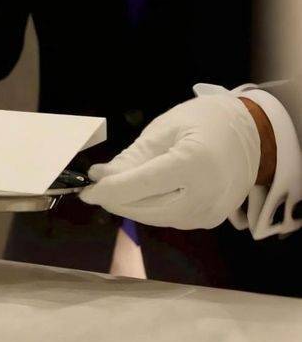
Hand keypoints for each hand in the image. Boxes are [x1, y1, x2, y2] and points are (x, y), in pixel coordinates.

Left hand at [79, 95, 261, 228]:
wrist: (254, 135)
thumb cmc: (207, 122)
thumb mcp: (165, 129)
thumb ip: (132, 157)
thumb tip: (100, 176)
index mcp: (192, 164)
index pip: (138, 186)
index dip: (108, 191)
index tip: (87, 191)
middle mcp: (202, 194)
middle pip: (143, 207)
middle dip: (115, 200)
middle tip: (97, 188)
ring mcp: (207, 212)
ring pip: (153, 218)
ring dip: (130, 205)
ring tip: (118, 189)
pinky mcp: (207, 220)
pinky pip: (168, 219)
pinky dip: (150, 208)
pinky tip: (144, 194)